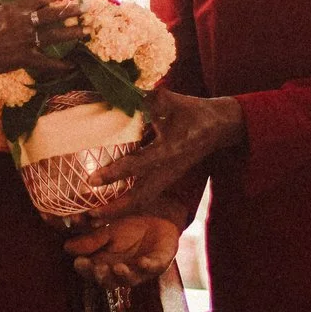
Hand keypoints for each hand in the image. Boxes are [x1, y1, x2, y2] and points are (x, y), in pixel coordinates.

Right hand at [0, 0, 87, 81]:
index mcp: (14, 8)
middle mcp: (22, 22)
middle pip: (52, 14)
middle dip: (71, 11)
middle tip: (86, 9)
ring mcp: (24, 41)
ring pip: (54, 36)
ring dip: (72, 33)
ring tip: (86, 31)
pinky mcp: (24, 58)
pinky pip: (47, 61)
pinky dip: (60, 65)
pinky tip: (72, 65)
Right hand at [65, 214, 177, 287]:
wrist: (158, 219)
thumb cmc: (131, 229)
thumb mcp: (108, 233)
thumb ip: (91, 241)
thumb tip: (66, 248)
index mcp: (107, 264)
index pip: (92, 272)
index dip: (85, 269)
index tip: (78, 262)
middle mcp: (122, 272)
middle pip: (109, 281)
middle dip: (102, 276)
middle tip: (97, 268)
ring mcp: (141, 270)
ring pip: (130, 280)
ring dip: (123, 275)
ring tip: (118, 267)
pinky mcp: (158, 264)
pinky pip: (153, 268)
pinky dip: (147, 266)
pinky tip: (142, 262)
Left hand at [89, 87, 240, 213]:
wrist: (220, 126)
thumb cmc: (194, 111)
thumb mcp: (170, 101)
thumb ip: (143, 100)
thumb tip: (115, 94)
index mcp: (169, 150)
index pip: (138, 165)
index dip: (115, 173)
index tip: (92, 180)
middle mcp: (168, 169)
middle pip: (140, 198)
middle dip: (116, 209)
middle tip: (90, 215)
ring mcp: (169, 177)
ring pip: (143, 200)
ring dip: (121, 211)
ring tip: (96, 217)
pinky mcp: (169, 178)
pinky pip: (147, 196)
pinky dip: (129, 204)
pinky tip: (112, 207)